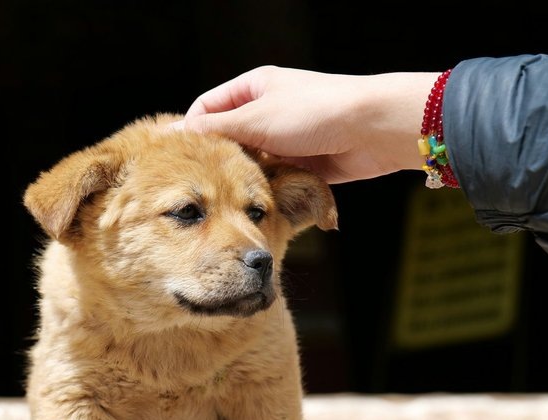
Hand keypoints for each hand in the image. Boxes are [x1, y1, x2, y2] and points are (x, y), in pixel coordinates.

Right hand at [178, 66, 439, 183]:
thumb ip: (214, 130)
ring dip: (243, 180)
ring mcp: (285, 139)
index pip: (206, 109)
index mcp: (253, 88)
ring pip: (250, 165)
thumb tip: (174, 134)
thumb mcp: (256, 118)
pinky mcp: (302, 164)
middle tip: (203, 186)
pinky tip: (257, 203)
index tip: (179, 160)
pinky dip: (265, 191)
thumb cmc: (316, 112)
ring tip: (230, 197)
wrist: (373, 130)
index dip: (191, 133)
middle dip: (217, 162)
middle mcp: (267, 112)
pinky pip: (273, 180)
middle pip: (227, 140)